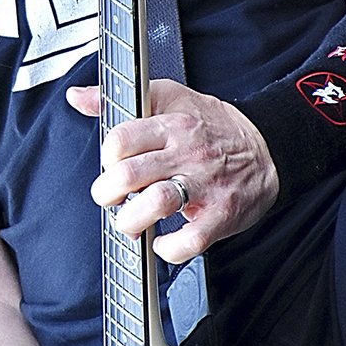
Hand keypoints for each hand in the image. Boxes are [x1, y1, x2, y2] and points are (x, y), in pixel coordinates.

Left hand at [68, 78, 277, 263]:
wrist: (268, 145)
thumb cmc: (210, 124)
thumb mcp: (166, 97)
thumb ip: (119, 101)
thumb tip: (77, 97)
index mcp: (169, 124)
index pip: (121, 140)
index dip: (106, 158)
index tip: (110, 166)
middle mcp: (185, 153)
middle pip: (129, 174)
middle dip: (106, 193)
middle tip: (109, 198)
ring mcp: (205, 184)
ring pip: (157, 203)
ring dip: (132, 220)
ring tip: (130, 222)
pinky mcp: (222, 213)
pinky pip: (191, 239)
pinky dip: (170, 248)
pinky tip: (162, 242)